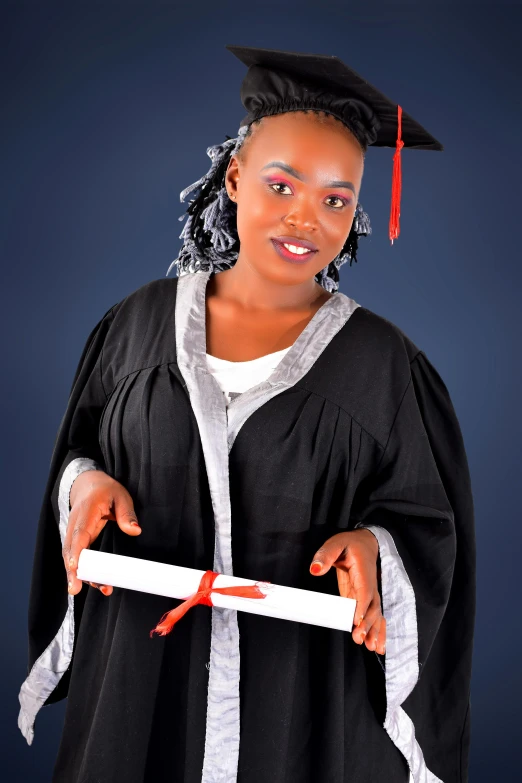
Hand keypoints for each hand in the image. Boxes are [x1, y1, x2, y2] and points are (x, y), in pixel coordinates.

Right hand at [63, 470, 140, 596]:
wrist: (88, 485)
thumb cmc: (106, 490)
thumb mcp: (121, 495)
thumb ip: (127, 513)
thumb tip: (135, 530)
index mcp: (85, 511)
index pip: (78, 533)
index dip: (76, 551)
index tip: (74, 566)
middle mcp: (75, 524)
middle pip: (70, 550)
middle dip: (72, 571)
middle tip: (75, 589)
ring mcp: (73, 533)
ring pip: (72, 557)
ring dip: (81, 575)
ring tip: (101, 589)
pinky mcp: (77, 541)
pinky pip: (77, 557)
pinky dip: (85, 571)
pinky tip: (99, 583)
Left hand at [309, 529, 385, 654]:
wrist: (365, 542)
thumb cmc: (349, 543)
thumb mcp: (335, 543)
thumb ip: (325, 555)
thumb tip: (315, 569)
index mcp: (363, 571)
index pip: (364, 591)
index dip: (362, 607)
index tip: (356, 622)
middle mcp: (370, 584)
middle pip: (372, 607)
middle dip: (368, 624)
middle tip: (360, 639)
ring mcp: (369, 593)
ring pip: (376, 614)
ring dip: (376, 631)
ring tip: (373, 647)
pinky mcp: (365, 598)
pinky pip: (374, 615)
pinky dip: (377, 630)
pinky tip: (377, 644)